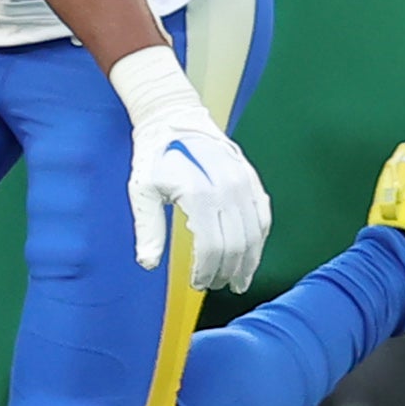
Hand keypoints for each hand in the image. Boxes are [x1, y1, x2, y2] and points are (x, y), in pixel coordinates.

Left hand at [111, 50, 267, 291]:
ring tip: (238, 280)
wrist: (174, 119)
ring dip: (248, 260)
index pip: (212, 246)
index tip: (197, 284)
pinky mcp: (252, 180)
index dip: (206, 270)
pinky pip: (263, 216)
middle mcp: (229, 190)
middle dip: (227, 271)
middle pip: (237, 244)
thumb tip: (148, 264)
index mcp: (202, 195)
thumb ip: (148, 229)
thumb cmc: (153, 156)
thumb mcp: (141, 191)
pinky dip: (259, 239)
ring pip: (255, 233)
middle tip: (216, 286)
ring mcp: (245, 184)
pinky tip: (251, 254)